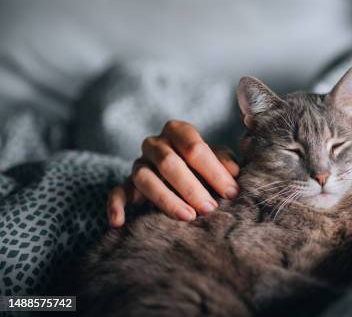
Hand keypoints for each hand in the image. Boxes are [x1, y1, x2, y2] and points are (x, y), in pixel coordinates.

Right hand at [107, 120, 239, 226]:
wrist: (184, 172)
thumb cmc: (204, 165)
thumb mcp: (218, 158)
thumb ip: (225, 162)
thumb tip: (234, 173)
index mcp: (178, 131)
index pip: (194, 147)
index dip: (214, 171)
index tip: (231, 192)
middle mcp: (155, 144)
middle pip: (169, 162)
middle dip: (192, 187)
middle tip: (210, 208)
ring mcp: (139, 163)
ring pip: (145, 179)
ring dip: (167, 200)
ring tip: (188, 217)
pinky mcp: (127, 183)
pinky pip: (116, 192)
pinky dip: (115, 207)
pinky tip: (119, 223)